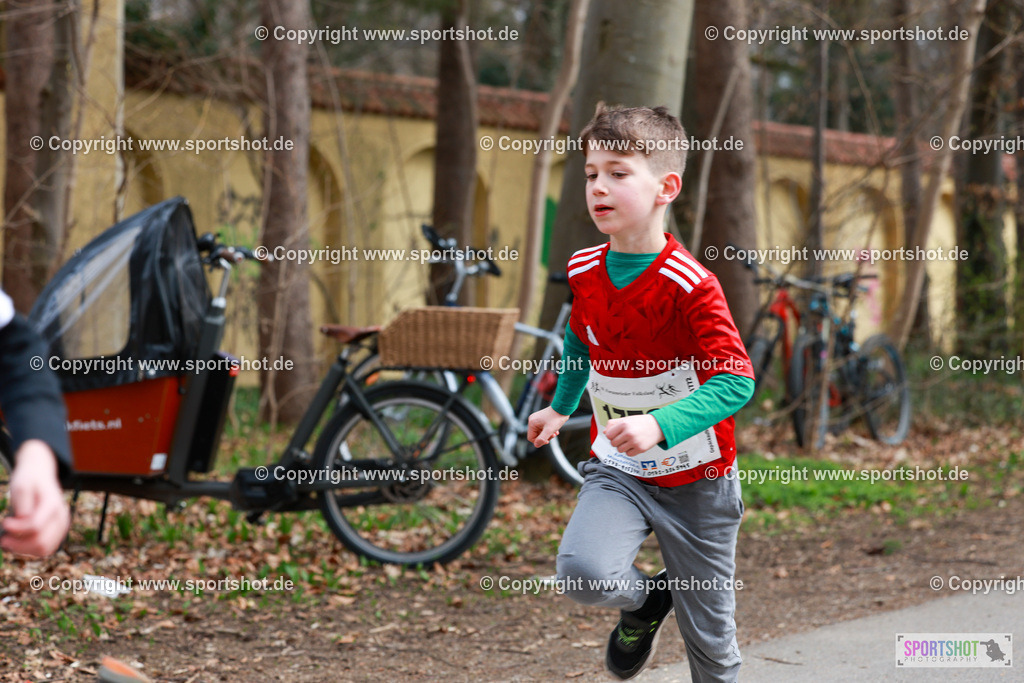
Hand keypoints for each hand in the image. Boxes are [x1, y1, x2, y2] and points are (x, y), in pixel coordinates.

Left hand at [2, 440, 69, 555]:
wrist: (40, 474)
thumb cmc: (29, 480)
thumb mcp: (20, 486)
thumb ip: (22, 504)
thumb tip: (22, 521)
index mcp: (53, 504)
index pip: (35, 526)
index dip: (16, 529)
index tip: (4, 522)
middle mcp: (61, 517)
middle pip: (41, 543)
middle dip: (19, 544)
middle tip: (3, 538)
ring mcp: (61, 525)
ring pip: (44, 549)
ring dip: (24, 549)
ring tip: (10, 540)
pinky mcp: (58, 531)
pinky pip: (46, 549)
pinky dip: (31, 549)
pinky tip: (19, 540)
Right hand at [527, 406, 569, 447]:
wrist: (562, 408)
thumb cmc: (556, 418)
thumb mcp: (549, 430)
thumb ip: (542, 438)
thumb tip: (536, 445)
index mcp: (532, 423)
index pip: (531, 438)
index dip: (539, 442)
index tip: (548, 441)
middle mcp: (532, 420)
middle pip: (536, 435)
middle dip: (545, 437)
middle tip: (553, 435)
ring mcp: (537, 419)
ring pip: (540, 432)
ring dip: (548, 434)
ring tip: (555, 433)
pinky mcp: (541, 419)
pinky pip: (543, 428)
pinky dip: (549, 431)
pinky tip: (555, 430)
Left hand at [605, 415, 663, 456]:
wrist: (658, 426)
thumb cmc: (640, 422)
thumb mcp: (626, 419)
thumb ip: (613, 424)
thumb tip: (604, 432)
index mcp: (624, 424)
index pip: (608, 435)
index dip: (611, 436)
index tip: (616, 434)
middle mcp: (629, 433)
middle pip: (613, 443)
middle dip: (617, 442)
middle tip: (623, 438)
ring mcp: (635, 442)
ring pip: (620, 450)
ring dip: (623, 447)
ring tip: (629, 441)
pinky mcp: (640, 449)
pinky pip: (628, 454)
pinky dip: (630, 451)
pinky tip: (635, 445)